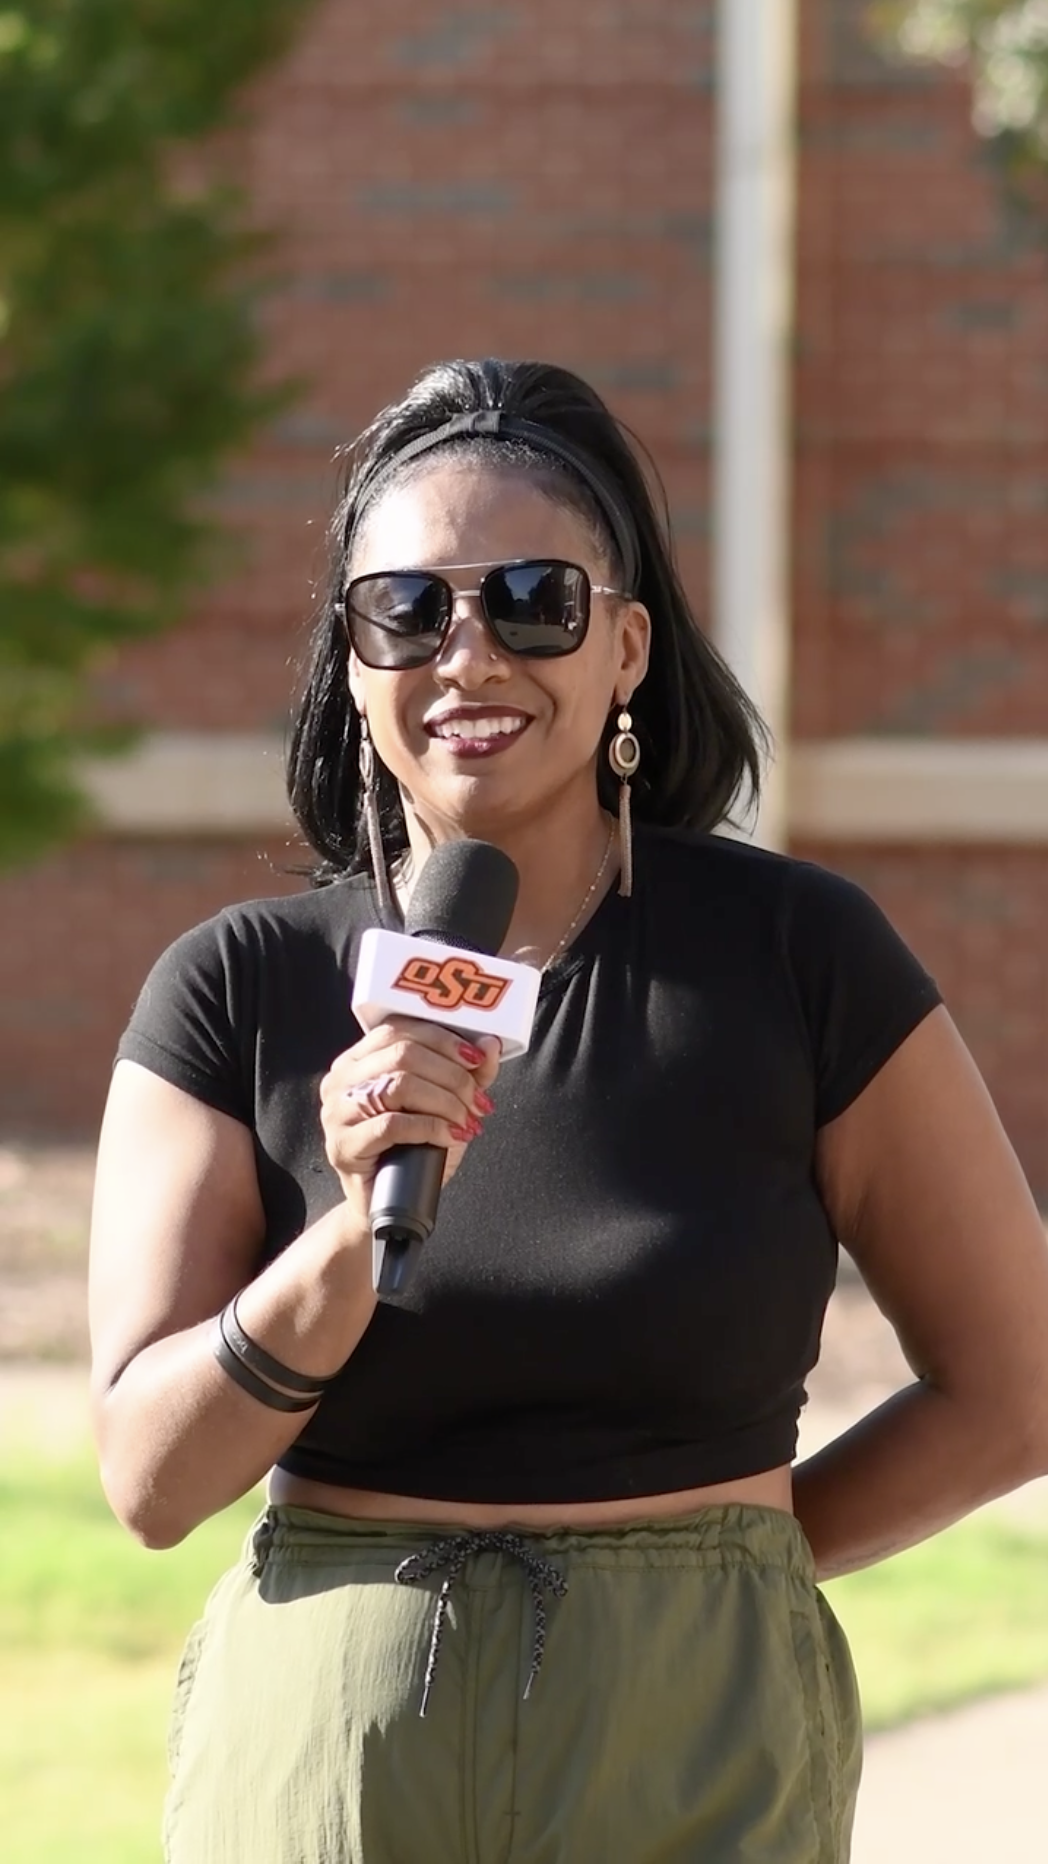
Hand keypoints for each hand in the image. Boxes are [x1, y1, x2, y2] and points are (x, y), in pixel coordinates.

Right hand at [320, 1019, 500, 1208]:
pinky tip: (450, 1137)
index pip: (400, 1029)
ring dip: (445, 1102)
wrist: (384, 1205)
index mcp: (358, 1060)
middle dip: (452, 1076)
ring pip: (399, 1085)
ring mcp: (337, 1112)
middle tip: (477, 1101)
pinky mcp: (343, 1145)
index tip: (476, 1060)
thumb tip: (490, 1045)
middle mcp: (341, 1079)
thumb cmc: (409, 1153)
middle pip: (403, 1054)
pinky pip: (393, 1124)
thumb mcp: (444, 1106)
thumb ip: (466, 1074)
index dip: (444, 1041)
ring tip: (465, 1121)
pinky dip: (431, 1127)